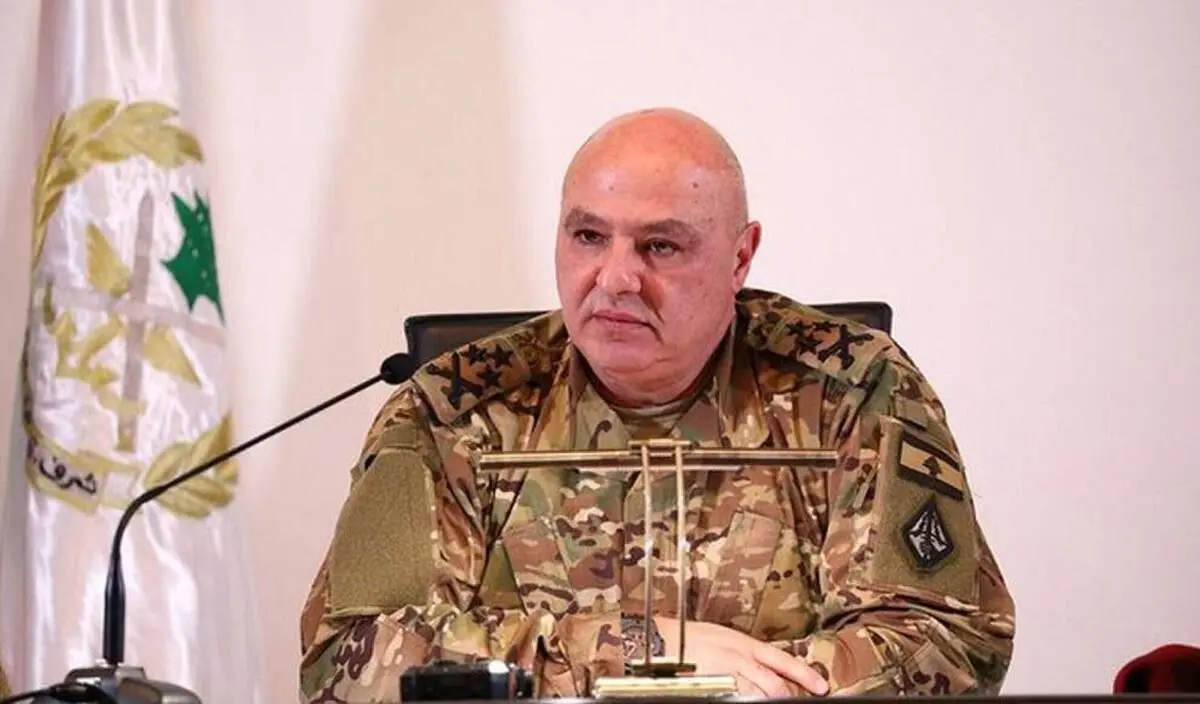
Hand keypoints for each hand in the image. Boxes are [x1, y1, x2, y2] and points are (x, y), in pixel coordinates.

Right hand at [654, 617, 827, 697]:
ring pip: (759, 694)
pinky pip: (736, 698)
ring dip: (766, 700)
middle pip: (775, 684)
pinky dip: (744, 700)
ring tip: (767, 701)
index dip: (805, 674)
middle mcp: (740, 658)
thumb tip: (764, 665)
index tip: (821, 686)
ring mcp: (727, 674)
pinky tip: (743, 700)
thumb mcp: (724, 638)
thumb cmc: (688, 637)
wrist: (660, 639)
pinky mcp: (713, 686)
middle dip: (787, 695)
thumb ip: (745, 652)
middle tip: (793, 700)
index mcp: (745, 644)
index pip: (784, 660)